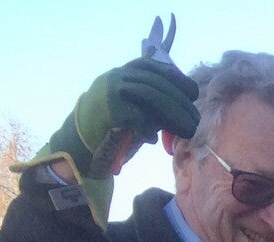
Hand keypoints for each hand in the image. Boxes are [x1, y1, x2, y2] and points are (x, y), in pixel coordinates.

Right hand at [25, 57, 198, 226]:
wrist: (78, 142)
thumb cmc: (111, 128)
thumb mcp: (132, 107)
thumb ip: (153, 103)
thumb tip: (184, 107)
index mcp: (122, 73)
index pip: (153, 67)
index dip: (176, 78)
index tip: (193, 92)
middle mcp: (116, 77)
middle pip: (157, 83)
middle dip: (180, 102)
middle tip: (194, 121)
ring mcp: (110, 91)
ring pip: (151, 95)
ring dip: (174, 114)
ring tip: (187, 131)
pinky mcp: (109, 109)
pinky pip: (138, 116)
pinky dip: (148, 129)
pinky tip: (150, 140)